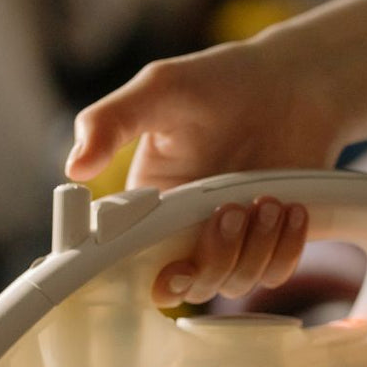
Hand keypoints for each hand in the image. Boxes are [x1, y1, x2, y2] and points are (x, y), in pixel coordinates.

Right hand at [64, 39, 340, 307]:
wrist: (291, 83)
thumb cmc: (220, 83)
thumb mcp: (159, 91)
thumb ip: (112, 122)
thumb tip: (74, 167)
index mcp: (148, 204)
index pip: (129, 260)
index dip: (142, 274)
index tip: (167, 265)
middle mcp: (185, 230)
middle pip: (189, 284)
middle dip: (212, 258)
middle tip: (230, 209)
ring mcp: (230, 241)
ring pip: (233, 283)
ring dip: (254, 250)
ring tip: (268, 201)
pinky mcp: (271, 242)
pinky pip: (275, 272)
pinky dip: (285, 250)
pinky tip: (292, 210)